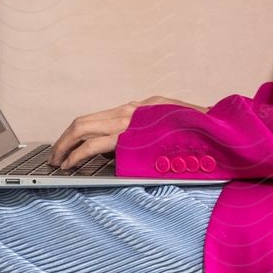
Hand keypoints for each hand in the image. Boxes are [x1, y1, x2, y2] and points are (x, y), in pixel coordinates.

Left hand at [48, 95, 207, 170]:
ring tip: (58, 162)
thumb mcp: (169, 132)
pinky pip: (96, 144)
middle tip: (55, 156)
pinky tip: (72, 164)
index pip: (100, 117)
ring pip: (85, 127)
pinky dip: (78, 154)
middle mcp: (132, 110)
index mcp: (141, 108)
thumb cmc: (199, 136)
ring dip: (66, 146)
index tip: (70, 147)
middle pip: (85, 120)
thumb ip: (148, 135)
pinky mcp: (131, 135)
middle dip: (64, 139)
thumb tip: (125, 151)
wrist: (217, 131)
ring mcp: (131, 120)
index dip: (79, 132)